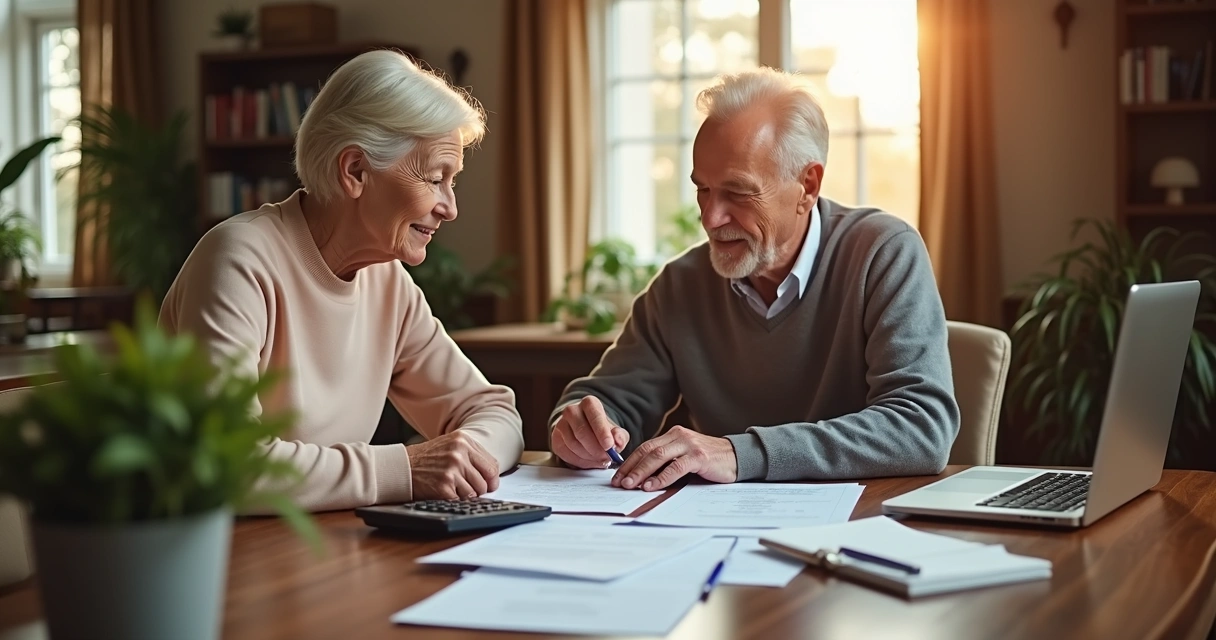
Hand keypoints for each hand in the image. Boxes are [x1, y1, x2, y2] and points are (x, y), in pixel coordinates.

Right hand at [407, 431, 499, 499]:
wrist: (401, 466)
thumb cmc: (426, 459)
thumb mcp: (450, 446)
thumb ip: (471, 455)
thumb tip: (493, 476)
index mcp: (463, 440)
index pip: (492, 465)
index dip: (492, 479)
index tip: (489, 485)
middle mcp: (459, 453)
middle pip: (486, 481)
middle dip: (479, 489)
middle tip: (467, 488)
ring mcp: (451, 469)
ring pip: (475, 492)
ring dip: (466, 495)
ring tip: (452, 488)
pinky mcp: (444, 485)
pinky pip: (461, 500)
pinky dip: (455, 500)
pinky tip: (444, 492)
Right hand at [551, 396, 630, 468]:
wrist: (586, 431)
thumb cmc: (602, 431)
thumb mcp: (616, 432)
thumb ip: (620, 436)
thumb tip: (617, 441)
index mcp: (589, 404)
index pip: (594, 415)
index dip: (602, 432)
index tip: (609, 445)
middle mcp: (572, 410)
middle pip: (581, 431)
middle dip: (596, 448)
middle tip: (606, 458)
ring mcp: (561, 424)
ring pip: (573, 444)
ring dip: (588, 456)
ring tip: (600, 460)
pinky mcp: (556, 438)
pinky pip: (566, 453)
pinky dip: (580, 461)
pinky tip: (589, 461)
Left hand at [611, 426, 736, 491]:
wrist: (737, 457)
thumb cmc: (709, 461)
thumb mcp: (684, 457)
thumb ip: (667, 462)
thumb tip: (642, 478)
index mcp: (672, 435)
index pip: (645, 447)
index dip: (629, 462)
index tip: (618, 476)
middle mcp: (679, 436)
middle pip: (647, 451)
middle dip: (631, 468)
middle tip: (619, 482)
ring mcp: (688, 445)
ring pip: (658, 457)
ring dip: (641, 472)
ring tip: (630, 485)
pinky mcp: (698, 457)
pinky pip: (675, 467)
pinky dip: (661, 477)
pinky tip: (652, 486)